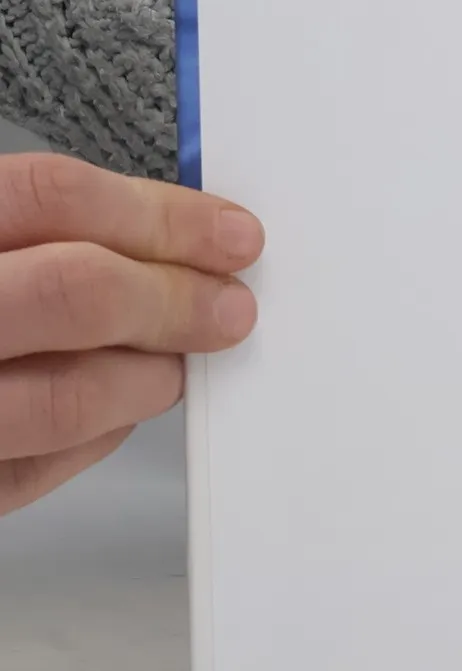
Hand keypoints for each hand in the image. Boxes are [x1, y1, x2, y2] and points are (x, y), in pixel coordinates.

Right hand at [0, 154, 262, 517]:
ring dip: (144, 378)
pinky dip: (91, 439)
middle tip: (229, 308)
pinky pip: (26, 473)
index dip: (160, 214)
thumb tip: (161, 233)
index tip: (232, 233)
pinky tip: (113, 413)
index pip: (50, 197)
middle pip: (73, 291)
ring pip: (61, 396)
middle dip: (175, 300)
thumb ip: (19, 229)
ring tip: (175, 364)